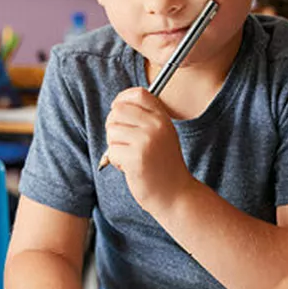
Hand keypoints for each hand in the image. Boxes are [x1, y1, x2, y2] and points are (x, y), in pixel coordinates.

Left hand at [104, 87, 194, 213]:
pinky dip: (116, 161)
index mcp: (163, 118)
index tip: (118, 110)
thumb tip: (116, 106)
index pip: (138, 94)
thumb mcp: (162, 135)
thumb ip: (145, 119)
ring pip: (112, 131)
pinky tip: (130, 168)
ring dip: (114, 146)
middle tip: (121, 141)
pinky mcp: (136, 158)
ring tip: (129, 157)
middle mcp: (156, 126)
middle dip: (113, 125)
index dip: (122, 99)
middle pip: (118, 110)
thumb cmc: (163, 166)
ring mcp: (146, 141)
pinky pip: (112, 151)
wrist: (175, 194)